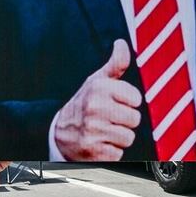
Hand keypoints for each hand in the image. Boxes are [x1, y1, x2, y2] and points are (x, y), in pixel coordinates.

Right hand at [53, 39, 141, 160]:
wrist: (59, 132)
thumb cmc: (85, 103)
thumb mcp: (97, 81)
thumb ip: (115, 64)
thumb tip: (122, 43)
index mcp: (99, 89)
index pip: (136, 99)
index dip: (130, 102)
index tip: (119, 102)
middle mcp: (95, 108)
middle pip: (135, 119)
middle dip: (126, 121)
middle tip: (112, 118)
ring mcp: (93, 131)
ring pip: (128, 137)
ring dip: (119, 137)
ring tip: (106, 130)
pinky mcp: (93, 152)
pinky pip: (118, 153)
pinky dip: (112, 151)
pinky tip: (101, 143)